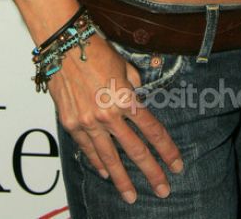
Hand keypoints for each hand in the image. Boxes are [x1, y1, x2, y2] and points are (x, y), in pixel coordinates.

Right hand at [49, 31, 184, 203]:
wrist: (64, 44)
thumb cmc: (96, 49)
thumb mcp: (124, 65)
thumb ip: (133, 85)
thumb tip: (137, 96)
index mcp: (126, 99)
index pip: (152, 131)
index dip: (167, 150)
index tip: (176, 164)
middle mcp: (109, 115)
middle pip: (135, 151)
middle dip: (151, 173)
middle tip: (163, 190)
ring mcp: (88, 122)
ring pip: (109, 158)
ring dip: (122, 179)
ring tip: (132, 196)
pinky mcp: (71, 123)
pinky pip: (87, 149)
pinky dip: (97, 162)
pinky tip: (105, 173)